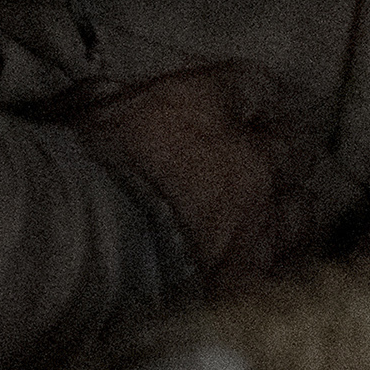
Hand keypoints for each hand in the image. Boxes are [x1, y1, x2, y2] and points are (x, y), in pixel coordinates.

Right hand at [63, 62, 342, 293]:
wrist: (80, 250)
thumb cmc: (68, 174)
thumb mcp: (76, 115)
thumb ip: (106, 101)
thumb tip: (107, 97)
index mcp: (203, 106)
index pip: (250, 87)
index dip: (246, 100)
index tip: (242, 108)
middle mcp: (245, 158)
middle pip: (289, 147)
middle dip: (277, 154)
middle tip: (263, 162)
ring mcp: (257, 223)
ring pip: (301, 209)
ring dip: (286, 211)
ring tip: (273, 219)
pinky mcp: (250, 281)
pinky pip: (282, 270)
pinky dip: (271, 268)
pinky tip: (260, 272)